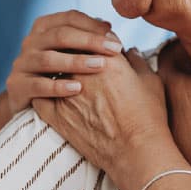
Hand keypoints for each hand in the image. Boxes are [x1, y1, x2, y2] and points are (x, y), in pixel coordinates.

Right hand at [6, 10, 122, 113]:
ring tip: (100, 66)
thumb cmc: (59, 73)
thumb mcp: (72, 53)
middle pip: (60, 35)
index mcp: (44, 28)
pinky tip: (77, 88)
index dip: (92, 25)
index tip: (114, 37)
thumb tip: (108, 28)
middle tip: (115, 50)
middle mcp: (30, 42)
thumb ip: (87, 40)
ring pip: (48, 59)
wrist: (31, 102)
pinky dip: (58, 86)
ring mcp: (21, 63)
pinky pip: (38, 85)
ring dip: (76, 62)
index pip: (69, 18)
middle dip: (90, 41)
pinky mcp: (16, 85)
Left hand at [33, 48, 170, 184]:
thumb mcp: (151, 82)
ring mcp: (66, 92)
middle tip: (75, 57)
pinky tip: (46, 94)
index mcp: (107, 58)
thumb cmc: (149, 118)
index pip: (92, 37)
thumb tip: (130, 50)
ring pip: (51, 71)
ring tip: (61, 76)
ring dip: (56, 70)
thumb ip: (137, 61)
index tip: (95, 46)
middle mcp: (83, 71)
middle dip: (72, 51)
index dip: (94, 40)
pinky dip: (43, 93)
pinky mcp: (56, 114)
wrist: (136, 152)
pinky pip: (40, 97)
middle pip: (69, 50)